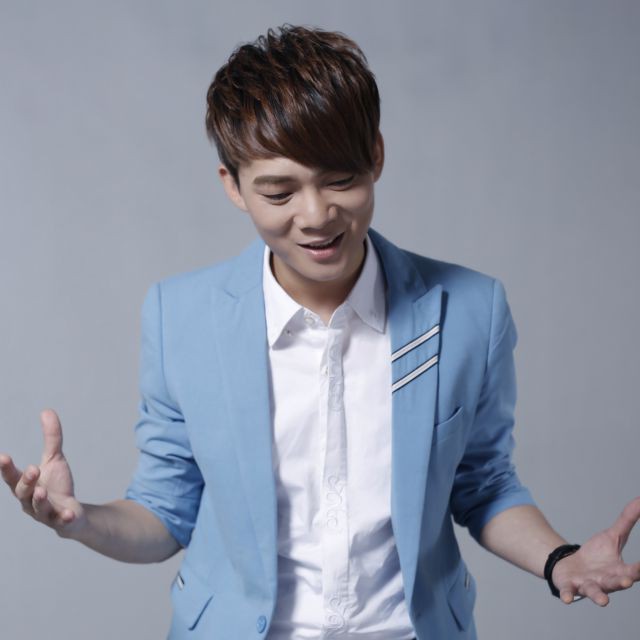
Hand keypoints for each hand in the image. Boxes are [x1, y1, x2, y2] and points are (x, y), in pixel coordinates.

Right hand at [0, 409, 84, 536]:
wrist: (72, 513)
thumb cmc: (56, 486)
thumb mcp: (54, 459)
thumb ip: (51, 438)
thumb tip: (46, 410)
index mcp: (26, 486)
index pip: (12, 477)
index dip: (6, 468)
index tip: (2, 456)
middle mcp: (31, 501)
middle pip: (23, 492)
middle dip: (26, 482)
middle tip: (33, 470)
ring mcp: (45, 513)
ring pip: (38, 509)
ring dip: (40, 500)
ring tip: (42, 491)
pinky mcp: (61, 521)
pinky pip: (61, 522)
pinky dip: (64, 518)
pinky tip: (69, 513)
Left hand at [552, 497, 639, 605]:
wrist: (571, 567)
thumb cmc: (596, 555)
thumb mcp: (612, 536)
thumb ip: (627, 520)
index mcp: (619, 570)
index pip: (634, 570)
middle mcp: (606, 581)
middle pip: (616, 582)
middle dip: (622, 582)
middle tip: (627, 580)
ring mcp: (588, 585)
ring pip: (595, 592)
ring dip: (599, 596)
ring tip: (604, 601)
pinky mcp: (570, 587)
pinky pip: (570, 593)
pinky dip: (568, 596)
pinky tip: (566, 599)